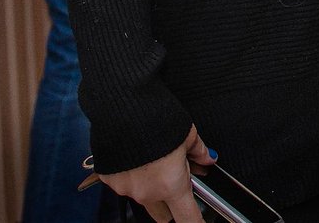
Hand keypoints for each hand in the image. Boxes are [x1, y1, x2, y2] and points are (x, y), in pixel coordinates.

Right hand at [98, 125, 214, 222]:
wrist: (121, 107)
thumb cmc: (155, 118)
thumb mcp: (187, 133)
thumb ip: (198, 151)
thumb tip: (207, 157)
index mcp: (171, 185)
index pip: (188, 218)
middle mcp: (148, 193)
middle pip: (164, 214)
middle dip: (172, 203)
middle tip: (177, 180)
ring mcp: (127, 188)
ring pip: (144, 199)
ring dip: (152, 188)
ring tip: (156, 162)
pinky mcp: (110, 180)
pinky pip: (126, 185)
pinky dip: (133, 177)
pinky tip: (138, 158)